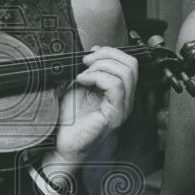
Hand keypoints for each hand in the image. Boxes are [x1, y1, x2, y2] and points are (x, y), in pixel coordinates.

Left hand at [50, 46, 136, 165]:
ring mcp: (123, 108)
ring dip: (100, 67)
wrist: (63, 142)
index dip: (110, 52)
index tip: (90, 54)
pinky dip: (97, 77)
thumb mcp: (81, 86)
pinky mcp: (114, 115)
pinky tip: (82, 81)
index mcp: (121, 92)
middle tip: (86, 62)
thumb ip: (90, 70)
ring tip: (83, 74)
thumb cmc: (71, 119)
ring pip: (125, 73)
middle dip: (106, 55)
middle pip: (131, 64)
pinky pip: (115, 86)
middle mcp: (126, 100)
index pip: (129, 63)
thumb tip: (93, 52)